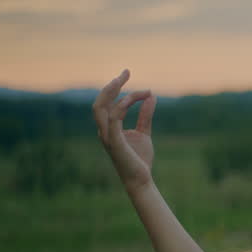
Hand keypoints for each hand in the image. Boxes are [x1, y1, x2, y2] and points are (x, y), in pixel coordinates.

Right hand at [91, 69, 157, 192]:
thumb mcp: (144, 132)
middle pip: (99, 102)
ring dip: (113, 92)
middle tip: (125, 72)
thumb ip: (146, 114)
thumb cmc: (140, 158)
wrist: (141, 179)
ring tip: (125, 80)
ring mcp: (107, 136)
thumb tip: (151, 96)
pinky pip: (113, 119)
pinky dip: (122, 106)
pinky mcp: (115, 142)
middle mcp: (104, 130)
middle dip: (111, 85)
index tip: (128, 74)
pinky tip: (134, 98)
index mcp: (108, 127)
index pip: (107, 102)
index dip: (116, 87)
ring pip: (100, 108)